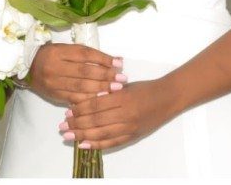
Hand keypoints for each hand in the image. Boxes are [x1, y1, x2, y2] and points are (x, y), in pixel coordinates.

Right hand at [27, 43, 124, 104]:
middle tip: (122, 79)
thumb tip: (114, 60)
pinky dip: (90, 100)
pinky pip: (74, 99)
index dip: (103, 59)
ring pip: (81, 87)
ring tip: (116, 89)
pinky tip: (102, 100)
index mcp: (59, 52)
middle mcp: (56, 67)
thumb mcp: (66, 49)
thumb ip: (88, 54)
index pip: (84, 55)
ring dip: (101, 89)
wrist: (27, 67)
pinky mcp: (55, 95)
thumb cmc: (52, 55)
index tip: (118, 64)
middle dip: (105, 76)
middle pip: (84, 72)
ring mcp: (54, 82)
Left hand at [59, 79, 179, 150]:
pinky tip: (84, 144)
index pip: (95, 104)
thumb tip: (84, 99)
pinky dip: (97, 144)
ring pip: (102, 134)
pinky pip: (112, 143)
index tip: (67, 112)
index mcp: (122, 97)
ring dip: (82, 135)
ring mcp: (130, 127)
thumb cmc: (144, 88)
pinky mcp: (133, 136)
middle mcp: (125, 114)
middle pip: (96, 121)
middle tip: (62, 126)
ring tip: (68, 136)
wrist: (168, 98)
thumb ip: (107, 92)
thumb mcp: (124, 85)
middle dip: (76, 124)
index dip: (80, 109)